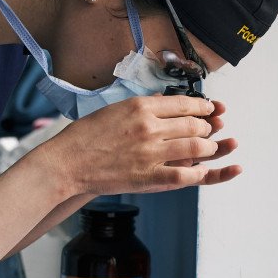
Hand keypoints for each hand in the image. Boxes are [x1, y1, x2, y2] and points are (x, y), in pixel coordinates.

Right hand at [45, 94, 240, 194]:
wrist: (67, 162)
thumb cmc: (85, 136)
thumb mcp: (114, 109)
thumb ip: (142, 106)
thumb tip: (163, 101)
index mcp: (140, 107)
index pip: (184, 103)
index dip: (203, 106)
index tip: (210, 109)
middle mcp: (149, 127)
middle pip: (193, 124)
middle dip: (207, 128)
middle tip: (210, 130)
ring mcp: (150, 152)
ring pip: (195, 147)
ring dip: (208, 148)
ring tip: (209, 149)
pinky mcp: (148, 176)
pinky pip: (184, 175)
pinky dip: (199, 173)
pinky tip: (202, 171)